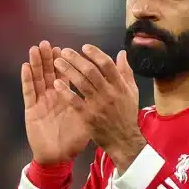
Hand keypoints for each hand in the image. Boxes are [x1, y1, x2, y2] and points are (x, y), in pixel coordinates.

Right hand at [21, 41, 89, 165]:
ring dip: (37, 63)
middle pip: (50, 73)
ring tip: (36, 49)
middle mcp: (53, 97)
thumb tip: (109, 88)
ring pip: (38, 78)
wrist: (58, 157)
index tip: (66, 49)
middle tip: (47, 44)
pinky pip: (29, 92)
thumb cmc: (73, 140)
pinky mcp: (31, 110)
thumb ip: (96, 103)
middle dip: (49, 58)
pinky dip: (27, 79)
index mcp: (67, 98)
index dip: (66, 63)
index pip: (66, 76)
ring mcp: (41, 102)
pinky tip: (26, 67)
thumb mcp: (88, 120)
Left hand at [53, 45, 145, 171]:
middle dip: (76, 59)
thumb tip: (121, 53)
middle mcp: (109, 93)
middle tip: (64, 51)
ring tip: (56, 62)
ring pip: (81, 83)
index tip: (84, 47)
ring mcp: (98, 105)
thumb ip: (126, 72)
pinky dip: (65, 91)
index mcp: (121, 86)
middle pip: (91, 71)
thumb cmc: (127, 114)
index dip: (95, 54)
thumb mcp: (132, 92)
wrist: (124, 140)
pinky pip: (74, 101)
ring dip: (68, 70)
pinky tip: (57, 83)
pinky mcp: (88, 117)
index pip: (107, 65)